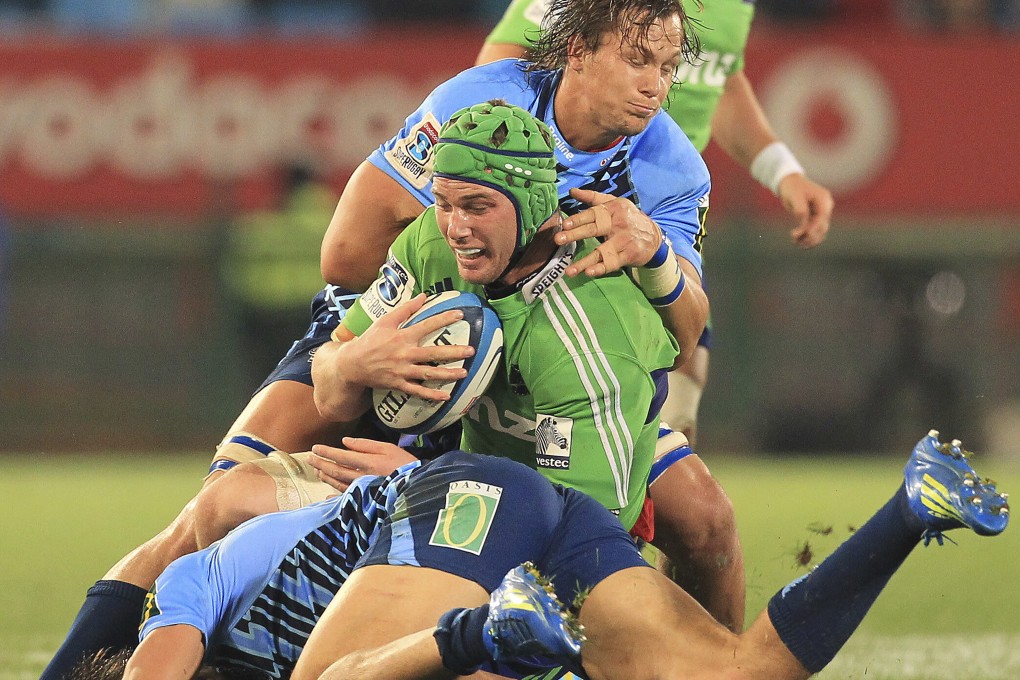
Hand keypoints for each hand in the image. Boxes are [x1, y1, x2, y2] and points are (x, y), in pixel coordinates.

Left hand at [309, 438, 418, 491]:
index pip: (341, 456)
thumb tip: (345, 441)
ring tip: (317, 471)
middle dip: (321, 464)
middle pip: (336, 470)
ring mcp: (363, 490)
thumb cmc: (405, 464)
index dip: (326, 452)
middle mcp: (362, 477)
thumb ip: (366, 444)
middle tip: (309, 459)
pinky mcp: (366, 500)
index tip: (314, 449)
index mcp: (367, 462)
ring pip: (338, 484)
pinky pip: (346, 499)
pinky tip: (327, 497)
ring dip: (326, 477)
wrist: (418, 487)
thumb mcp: (388, 448)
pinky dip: (335, 497)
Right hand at [341, 294, 474, 401]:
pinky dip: (432, 395)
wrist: (352, 364)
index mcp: (402, 336)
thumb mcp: (385, 321)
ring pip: (428, 374)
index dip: (444, 319)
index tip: (461, 315)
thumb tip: (423, 296)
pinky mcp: (398, 384)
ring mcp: (402, 371)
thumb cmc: (370, 340)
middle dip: (453, 352)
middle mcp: (404, 354)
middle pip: (433, 353)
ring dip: (447, 374)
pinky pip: (418, 391)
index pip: (427, 325)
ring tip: (464, 372)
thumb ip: (405, 309)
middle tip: (471, 350)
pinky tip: (447, 396)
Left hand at [555, 188, 660, 277]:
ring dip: (585, 261)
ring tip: (569, 271)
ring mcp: (624, 241)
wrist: (654, 237)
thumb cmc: (628, 218)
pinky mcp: (629, 255)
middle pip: (594, 229)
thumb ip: (593, 197)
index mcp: (613, 209)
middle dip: (575, 234)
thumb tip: (572, 191)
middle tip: (558, 239)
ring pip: (601, 252)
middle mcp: (619, 224)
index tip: (564, 224)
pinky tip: (589, 272)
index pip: (593, 213)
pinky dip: (601, 268)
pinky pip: (612, 263)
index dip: (578, 219)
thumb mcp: (614, 203)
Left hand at [777, 174, 833, 248]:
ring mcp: (821, 213)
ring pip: (819, 232)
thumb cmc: (792, 187)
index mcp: (823, 199)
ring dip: (809, 239)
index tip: (804, 235)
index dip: (814, 228)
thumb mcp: (795, 197)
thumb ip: (800, 210)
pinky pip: (814, 231)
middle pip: (822, 227)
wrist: (789, 182)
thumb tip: (803, 224)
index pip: (822, 217)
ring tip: (796, 242)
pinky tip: (798, 242)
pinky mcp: (815, 218)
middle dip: (810, 236)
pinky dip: (807, 237)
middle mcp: (825, 207)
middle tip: (795, 239)